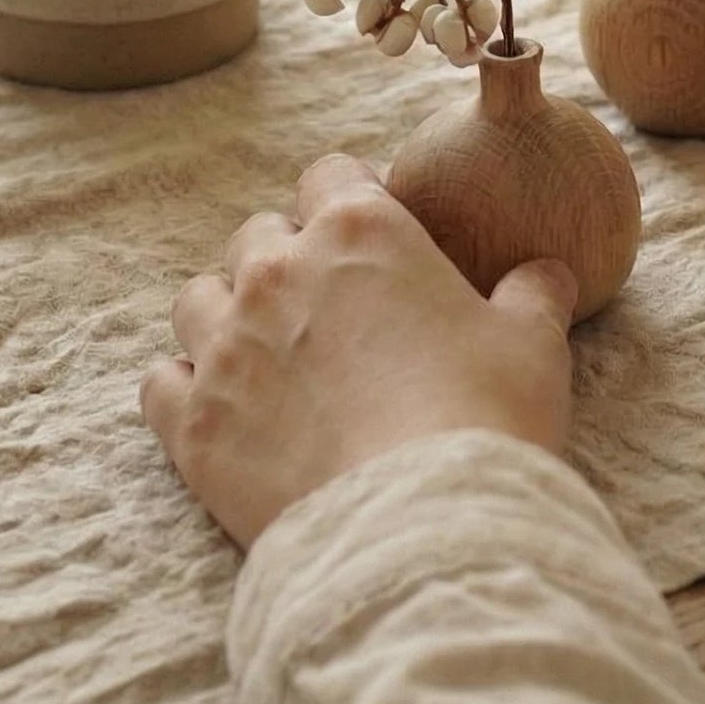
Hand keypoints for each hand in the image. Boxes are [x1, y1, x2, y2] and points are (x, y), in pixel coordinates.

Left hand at [142, 155, 576, 547]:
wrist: (420, 528)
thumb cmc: (486, 417)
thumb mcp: (533, 341)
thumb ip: (530, 294)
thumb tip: (545, 275)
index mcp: (359, 229)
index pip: (330, 175)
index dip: (352, 201)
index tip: (374, 239)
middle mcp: (277, 271)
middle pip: (258, 235)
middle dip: (288, 260)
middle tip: (327, 308)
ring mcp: (224, 347)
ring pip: (196, 300)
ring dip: (227, 316)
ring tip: (267, 355)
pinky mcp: (192, 425)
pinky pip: (159, 382)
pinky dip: (184, 388)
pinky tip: (223, 409)